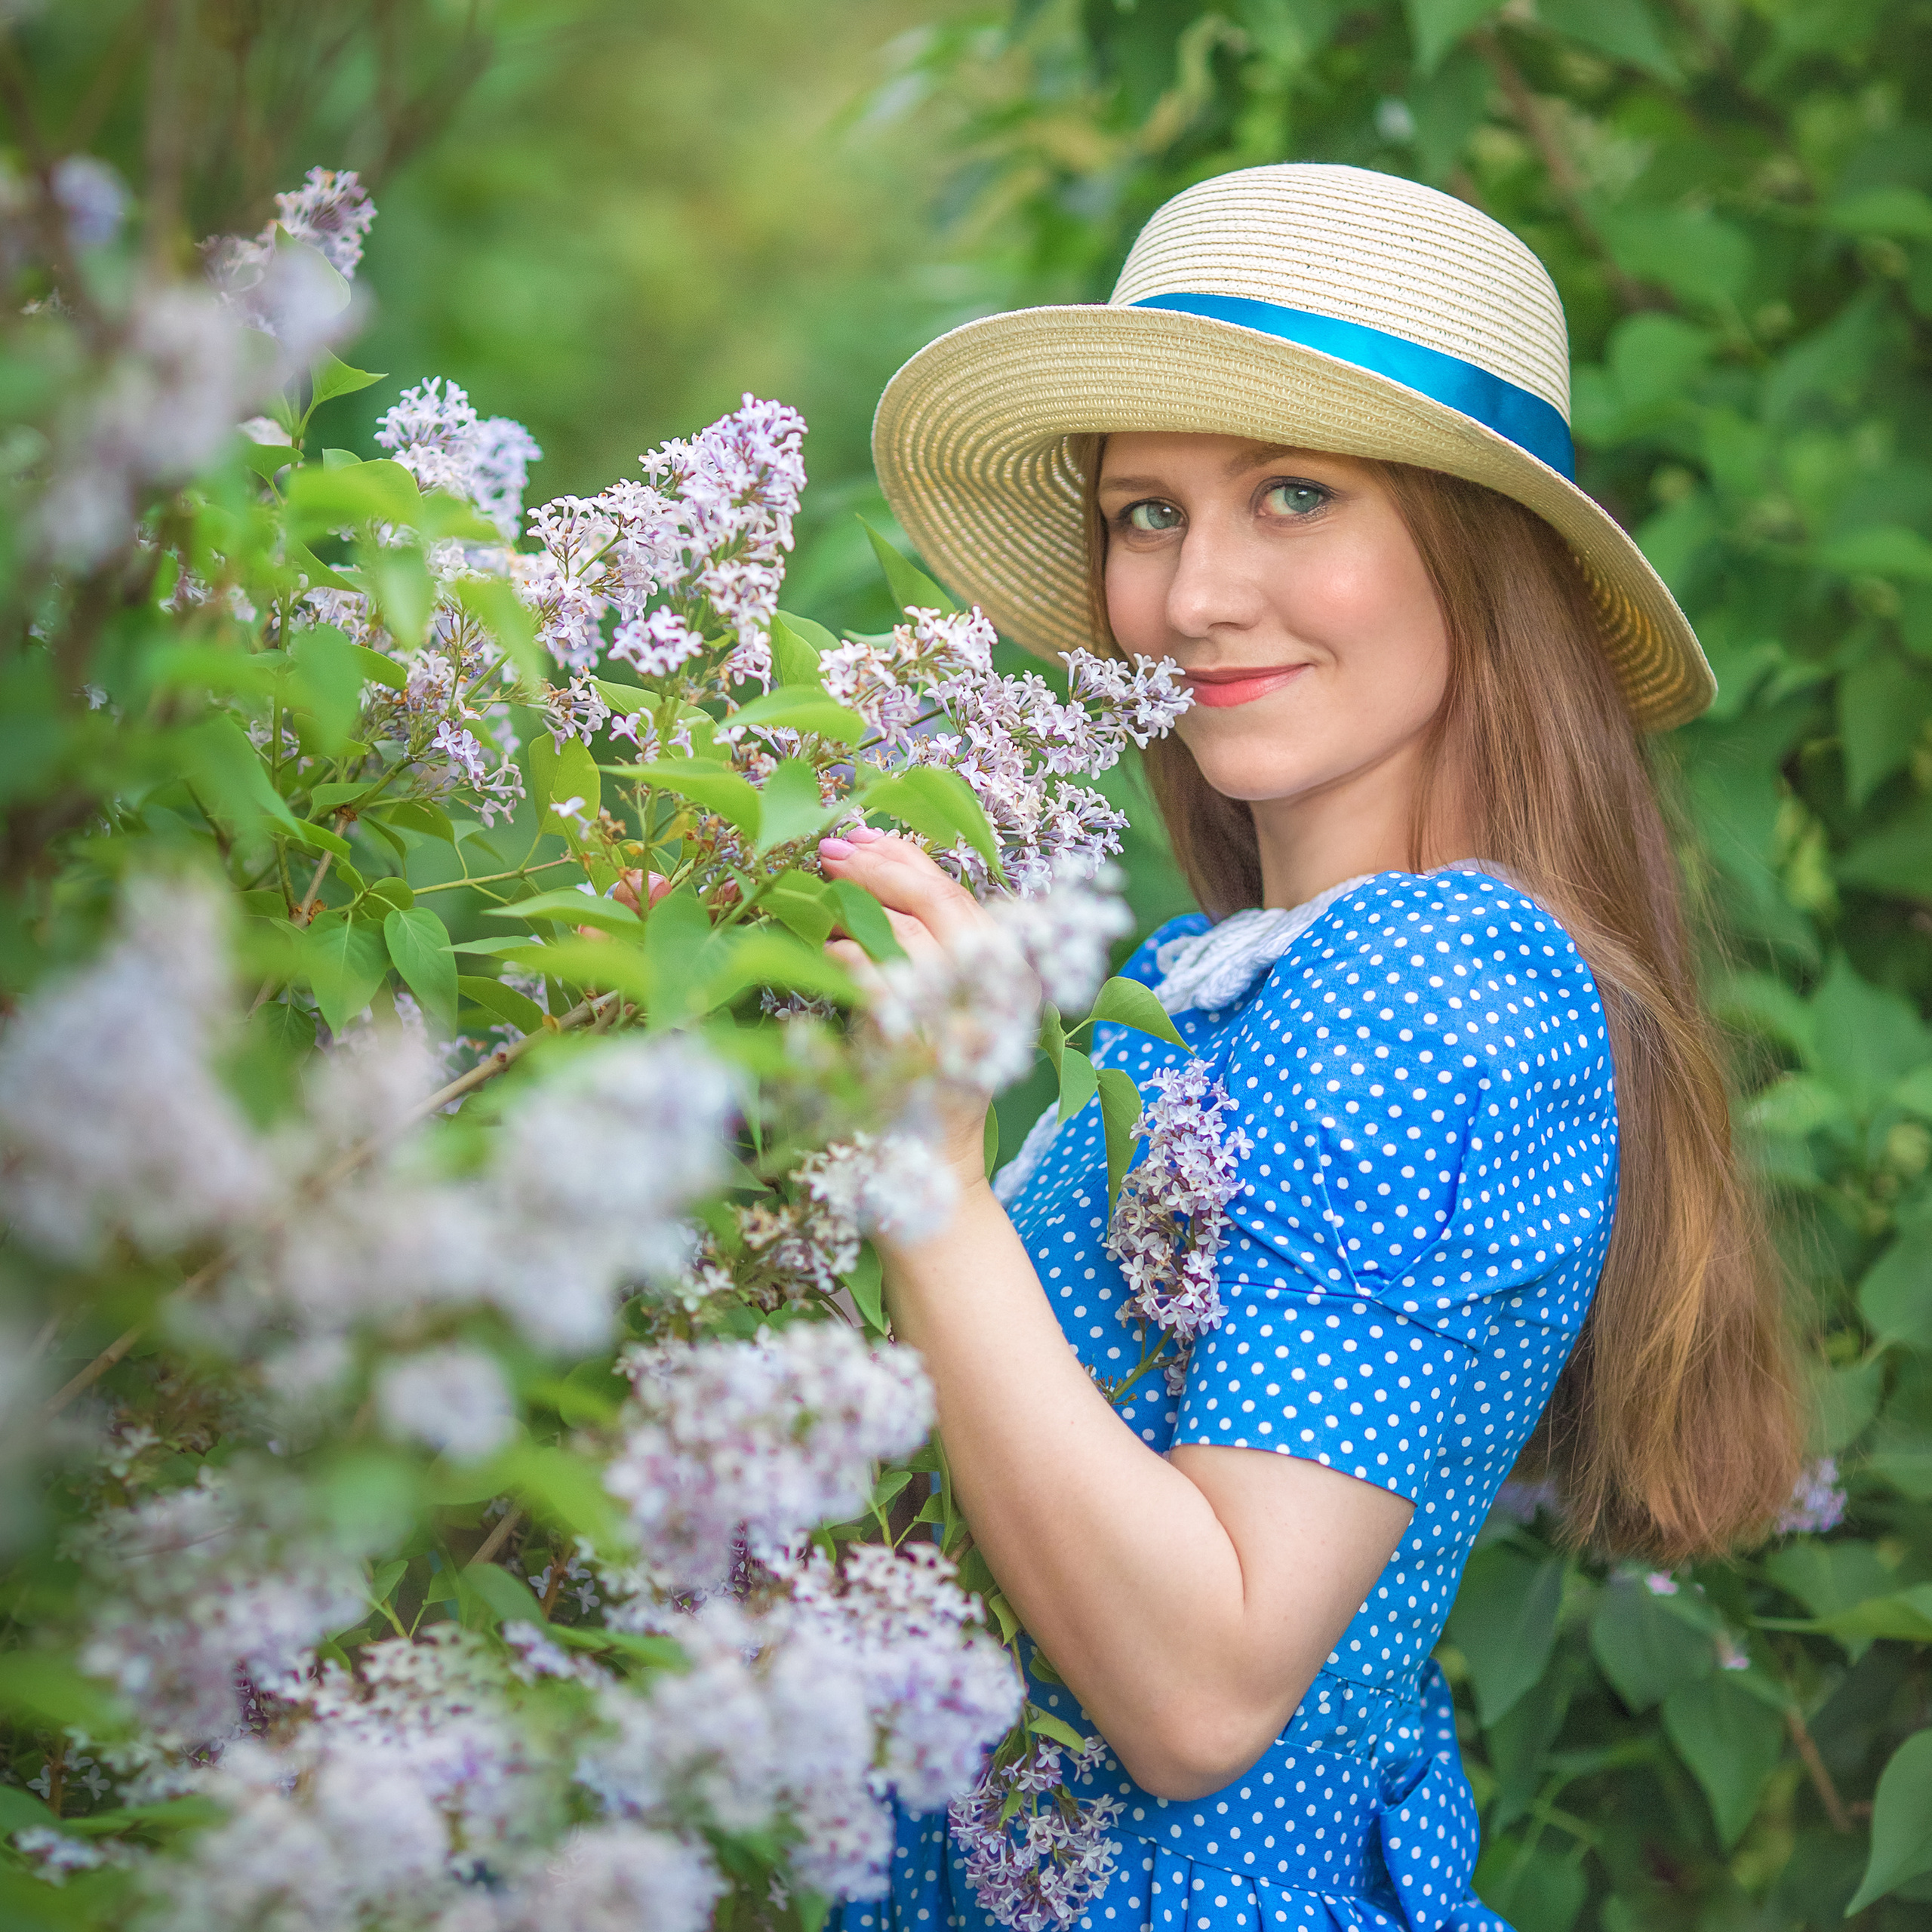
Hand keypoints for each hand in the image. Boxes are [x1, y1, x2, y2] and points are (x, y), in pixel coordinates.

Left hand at [817, 826, 994, 1183]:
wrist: (937, 1170)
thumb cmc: (927, 1082)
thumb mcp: (942, 1003)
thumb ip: (926, 939)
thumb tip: (879, 861)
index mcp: (1010, 973)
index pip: (959, 893)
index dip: (908, 857)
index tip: (862, 834)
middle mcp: (1001, 992)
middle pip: (939, 902)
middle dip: (879, 868)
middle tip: (830, 851)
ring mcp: (966, 1020)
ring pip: (909, 933)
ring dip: (855, 906)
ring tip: (820, 896)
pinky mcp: (926, 1050)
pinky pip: (880, 979)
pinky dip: (846, 954)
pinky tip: (825, 947)